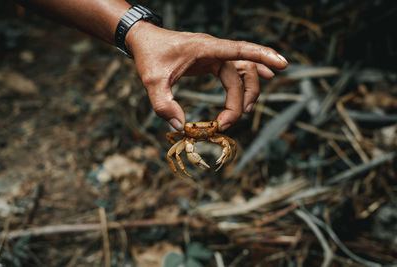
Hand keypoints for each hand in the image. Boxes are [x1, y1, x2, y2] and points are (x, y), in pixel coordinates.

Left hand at [126, 21, 287, 130]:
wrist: (144, 41)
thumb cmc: (149, 56)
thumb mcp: (152, 81)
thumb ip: (164, 104)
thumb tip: (181, 127)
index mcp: (205, 49)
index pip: (239, 50)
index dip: (262, 55)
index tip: (282, 64)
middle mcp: (215, 50)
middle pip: (243, 71)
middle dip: (241, 98)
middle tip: (227, 124)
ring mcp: (215, 55)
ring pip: (242, 72)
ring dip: (246, 93)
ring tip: (241, 114)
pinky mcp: (212, 61)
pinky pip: (234, 72)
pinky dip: (243, 83)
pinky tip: (255, 87)